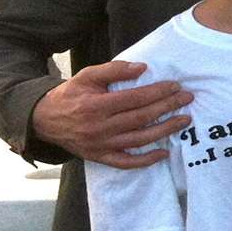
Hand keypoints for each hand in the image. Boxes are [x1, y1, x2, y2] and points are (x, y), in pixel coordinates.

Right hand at [30, 61, 191, 167]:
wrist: (44, 120)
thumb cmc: (71, 94)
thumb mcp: (87, 76)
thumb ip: (113, 69)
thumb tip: (142, 67)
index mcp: (96, 105)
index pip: (134, 99)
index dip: (157, 92)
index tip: (175, 86)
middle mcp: (99, 128)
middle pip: (141, 118)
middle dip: (167, 108)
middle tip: (187, 99)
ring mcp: (100, 145)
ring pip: (138, 140)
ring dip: (164, 131)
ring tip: (184, 121)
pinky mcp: (100, 157)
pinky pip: (126, 162)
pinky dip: (146, 160)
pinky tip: (163, 153)